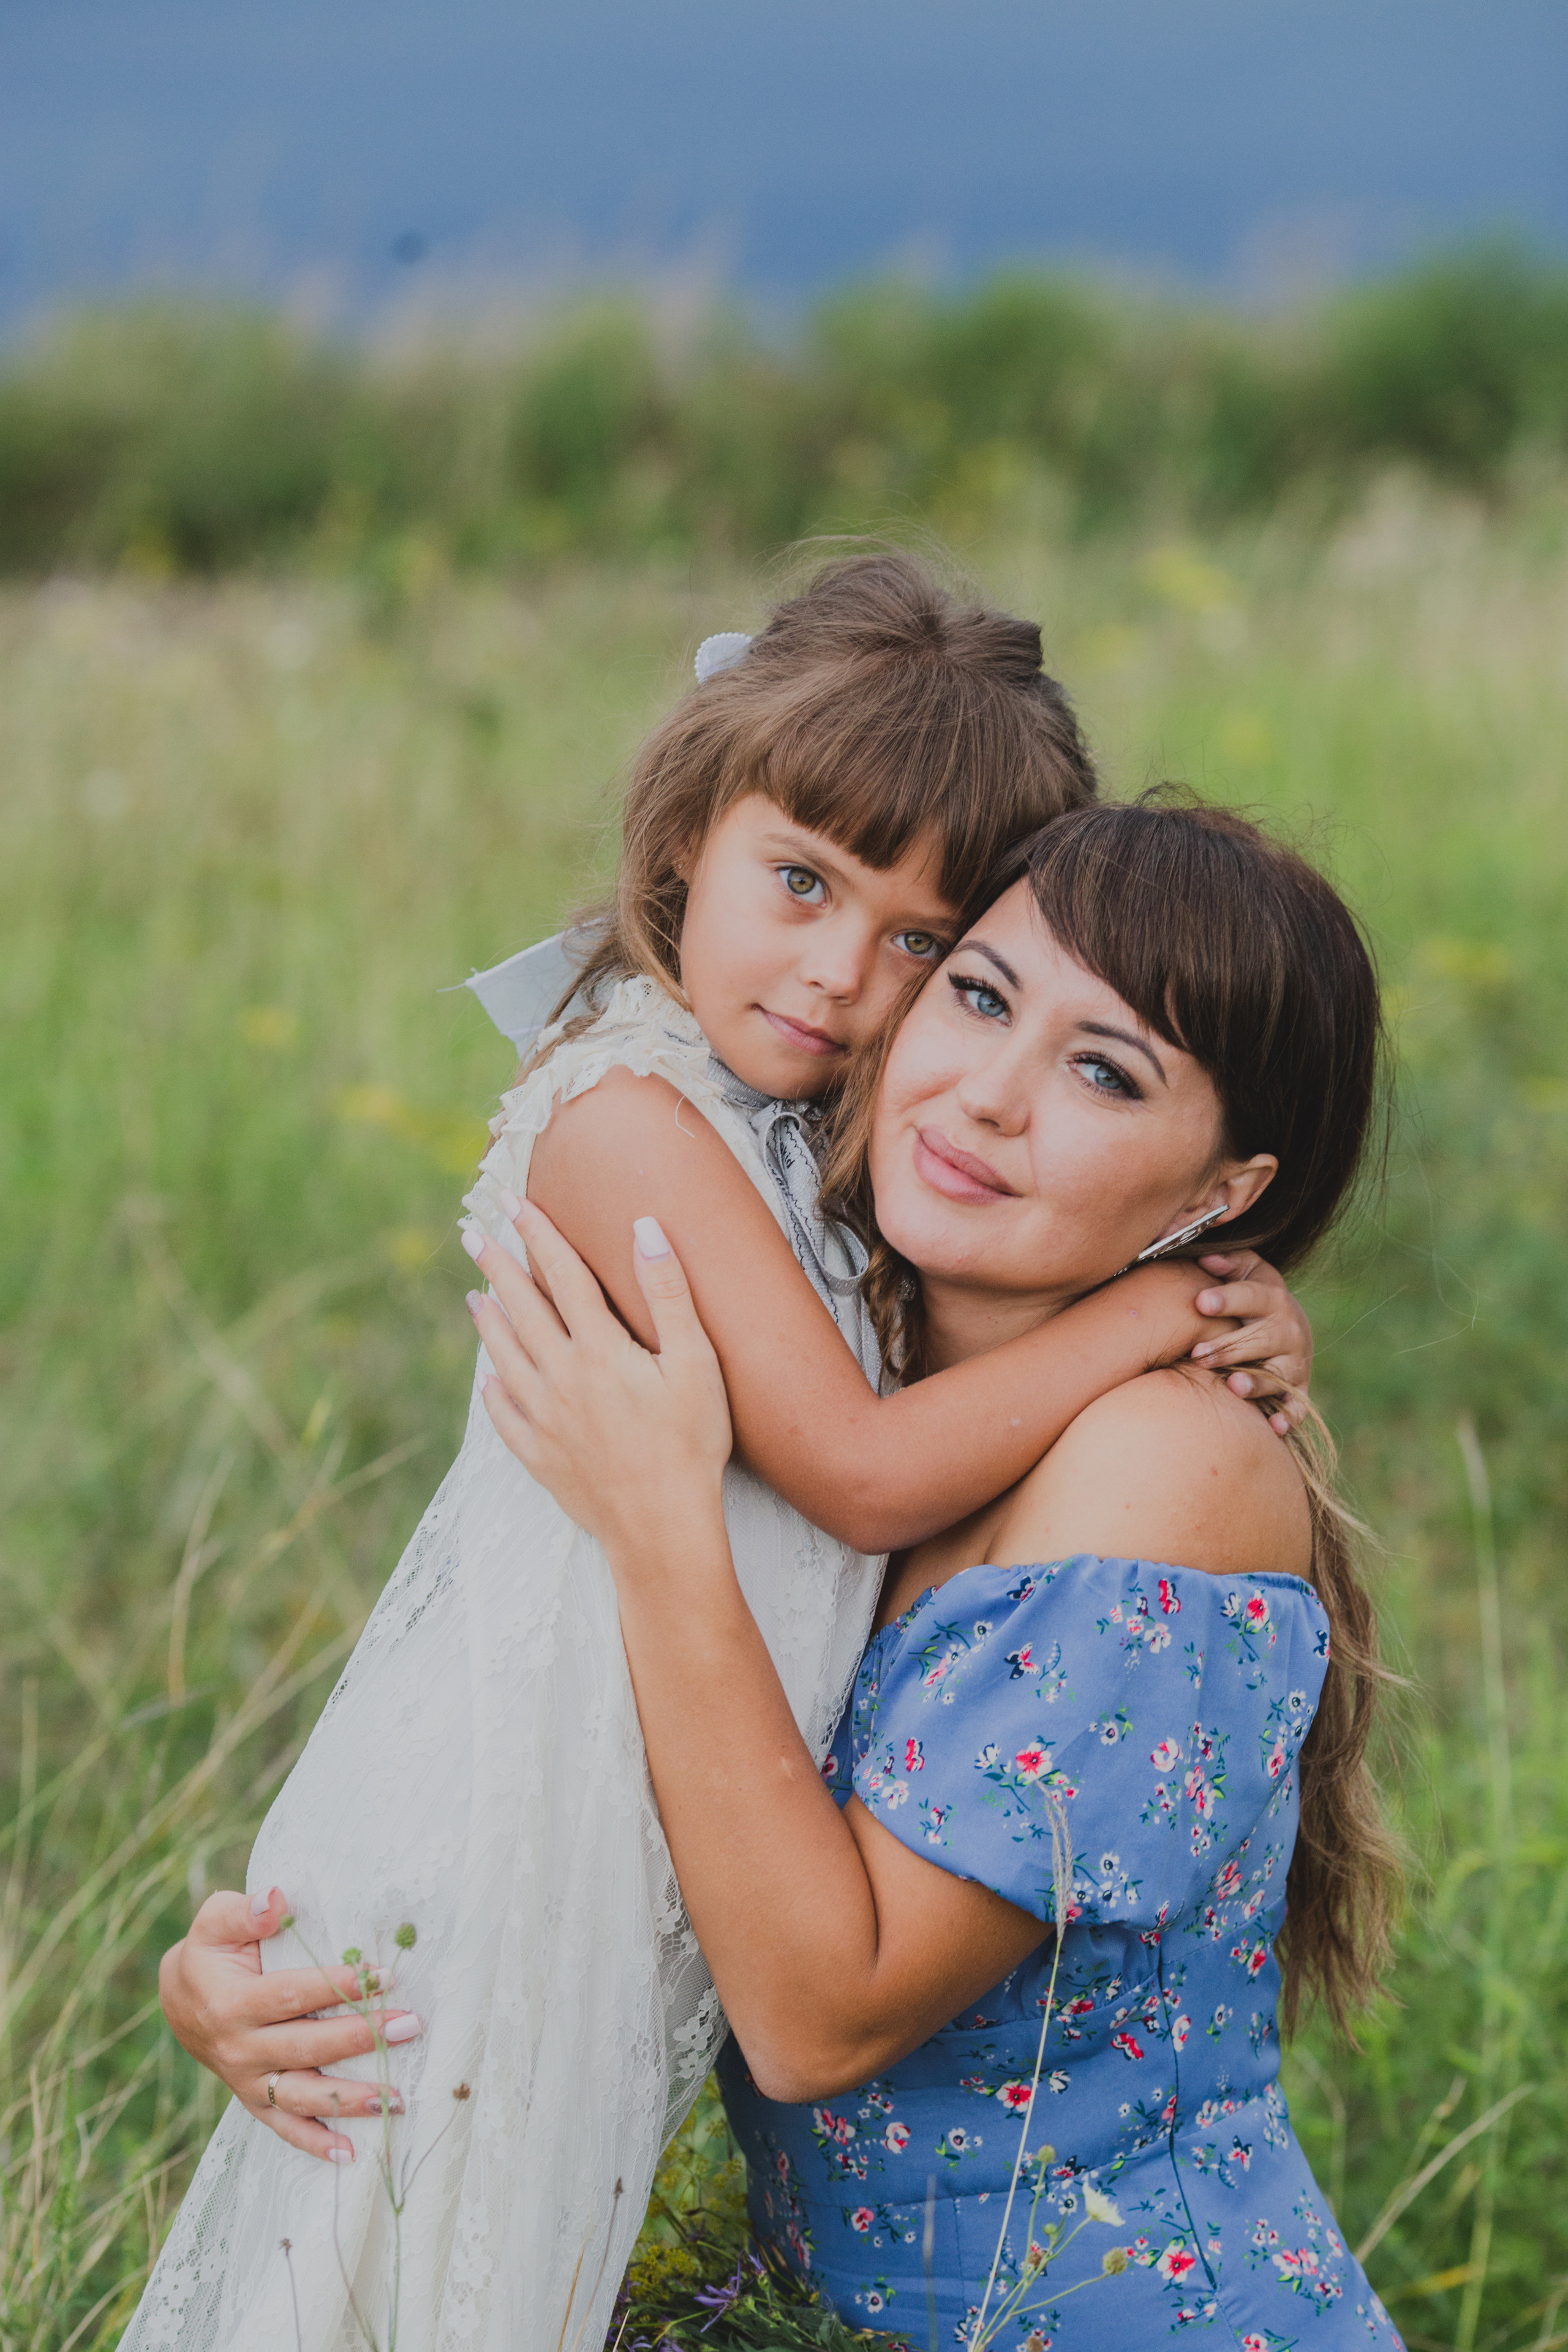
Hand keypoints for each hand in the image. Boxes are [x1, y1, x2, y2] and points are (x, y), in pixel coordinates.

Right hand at [159, 1887, 422, 2161]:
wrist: (179, 1999)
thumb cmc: (210, 1951)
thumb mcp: (216, 1921)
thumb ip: (245, 1911)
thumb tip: (277, 1898)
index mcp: (231, 2003)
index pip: (292, 1994)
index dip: (338, 1985)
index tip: (383, 1975)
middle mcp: (238, 2049)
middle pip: (306, 2047)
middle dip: (361, 2038)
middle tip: (410, 2026)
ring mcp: (246, 2081)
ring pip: (300, 2096)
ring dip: (349, 2098)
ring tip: (396, 2097)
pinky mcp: (253, 2100)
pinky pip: (284, 2127)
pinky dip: (315, 2143)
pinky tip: (351, 2154)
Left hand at [465, 1202, 731, 1557]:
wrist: (661, 1528)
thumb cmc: (690, 1444)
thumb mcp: (696, 1363)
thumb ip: (668, 1293)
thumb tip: (645, 1229)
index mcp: (599, 1349)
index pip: (562, 1275)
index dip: (539, 1233)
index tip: (515, 1201)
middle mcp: (561, 1377)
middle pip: (521, 1308)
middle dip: (497, 1265)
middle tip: (473, 1233)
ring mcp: (545, 1418)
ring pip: (505, 1356)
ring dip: (488, 1321)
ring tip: (473, 1296)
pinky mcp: (540, 1456)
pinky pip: (505, 1415)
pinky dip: (494, 1391)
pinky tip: (489, 1380)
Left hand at [1189, 1250, 1312, 1435]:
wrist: (1290, 1329)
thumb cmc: (1253, 1299)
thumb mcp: (1248, 1273)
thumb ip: (1229, 1262)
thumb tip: (1205, 1256)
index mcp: (1273, 1299)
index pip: (1253, 1296)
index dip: (1228, 1299)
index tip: (1201, 1301)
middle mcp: (1289, 1331)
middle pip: (1261, 1339)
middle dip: (1229, 1347)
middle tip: (1197, 1355)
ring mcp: (1295, 1364)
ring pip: (1278, 1374)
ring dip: (1256, 1382)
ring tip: (1232, 1385)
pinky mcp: (1299, 1392)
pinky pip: (1296, 1408)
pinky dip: (1287, 1418)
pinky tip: (1273, 1427)